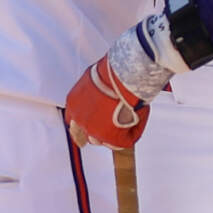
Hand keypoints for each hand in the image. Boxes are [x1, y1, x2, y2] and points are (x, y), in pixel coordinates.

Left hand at [63, 14, 190, 146]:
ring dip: (116, 132)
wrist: (123, 75)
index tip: (96, 120)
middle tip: (115, 122)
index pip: (74, 122)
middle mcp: (79, 120)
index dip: (87, 122)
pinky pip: (126, 141)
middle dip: (99, 131)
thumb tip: (102, 94)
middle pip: (86, 136)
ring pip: (105, 140)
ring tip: (130, 118)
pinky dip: (134, 131)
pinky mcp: (112, 138)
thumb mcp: (93, 80)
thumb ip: (92, 93)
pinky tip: (139, 118)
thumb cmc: (112, 72)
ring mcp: (94, 131)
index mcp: (73, 104)